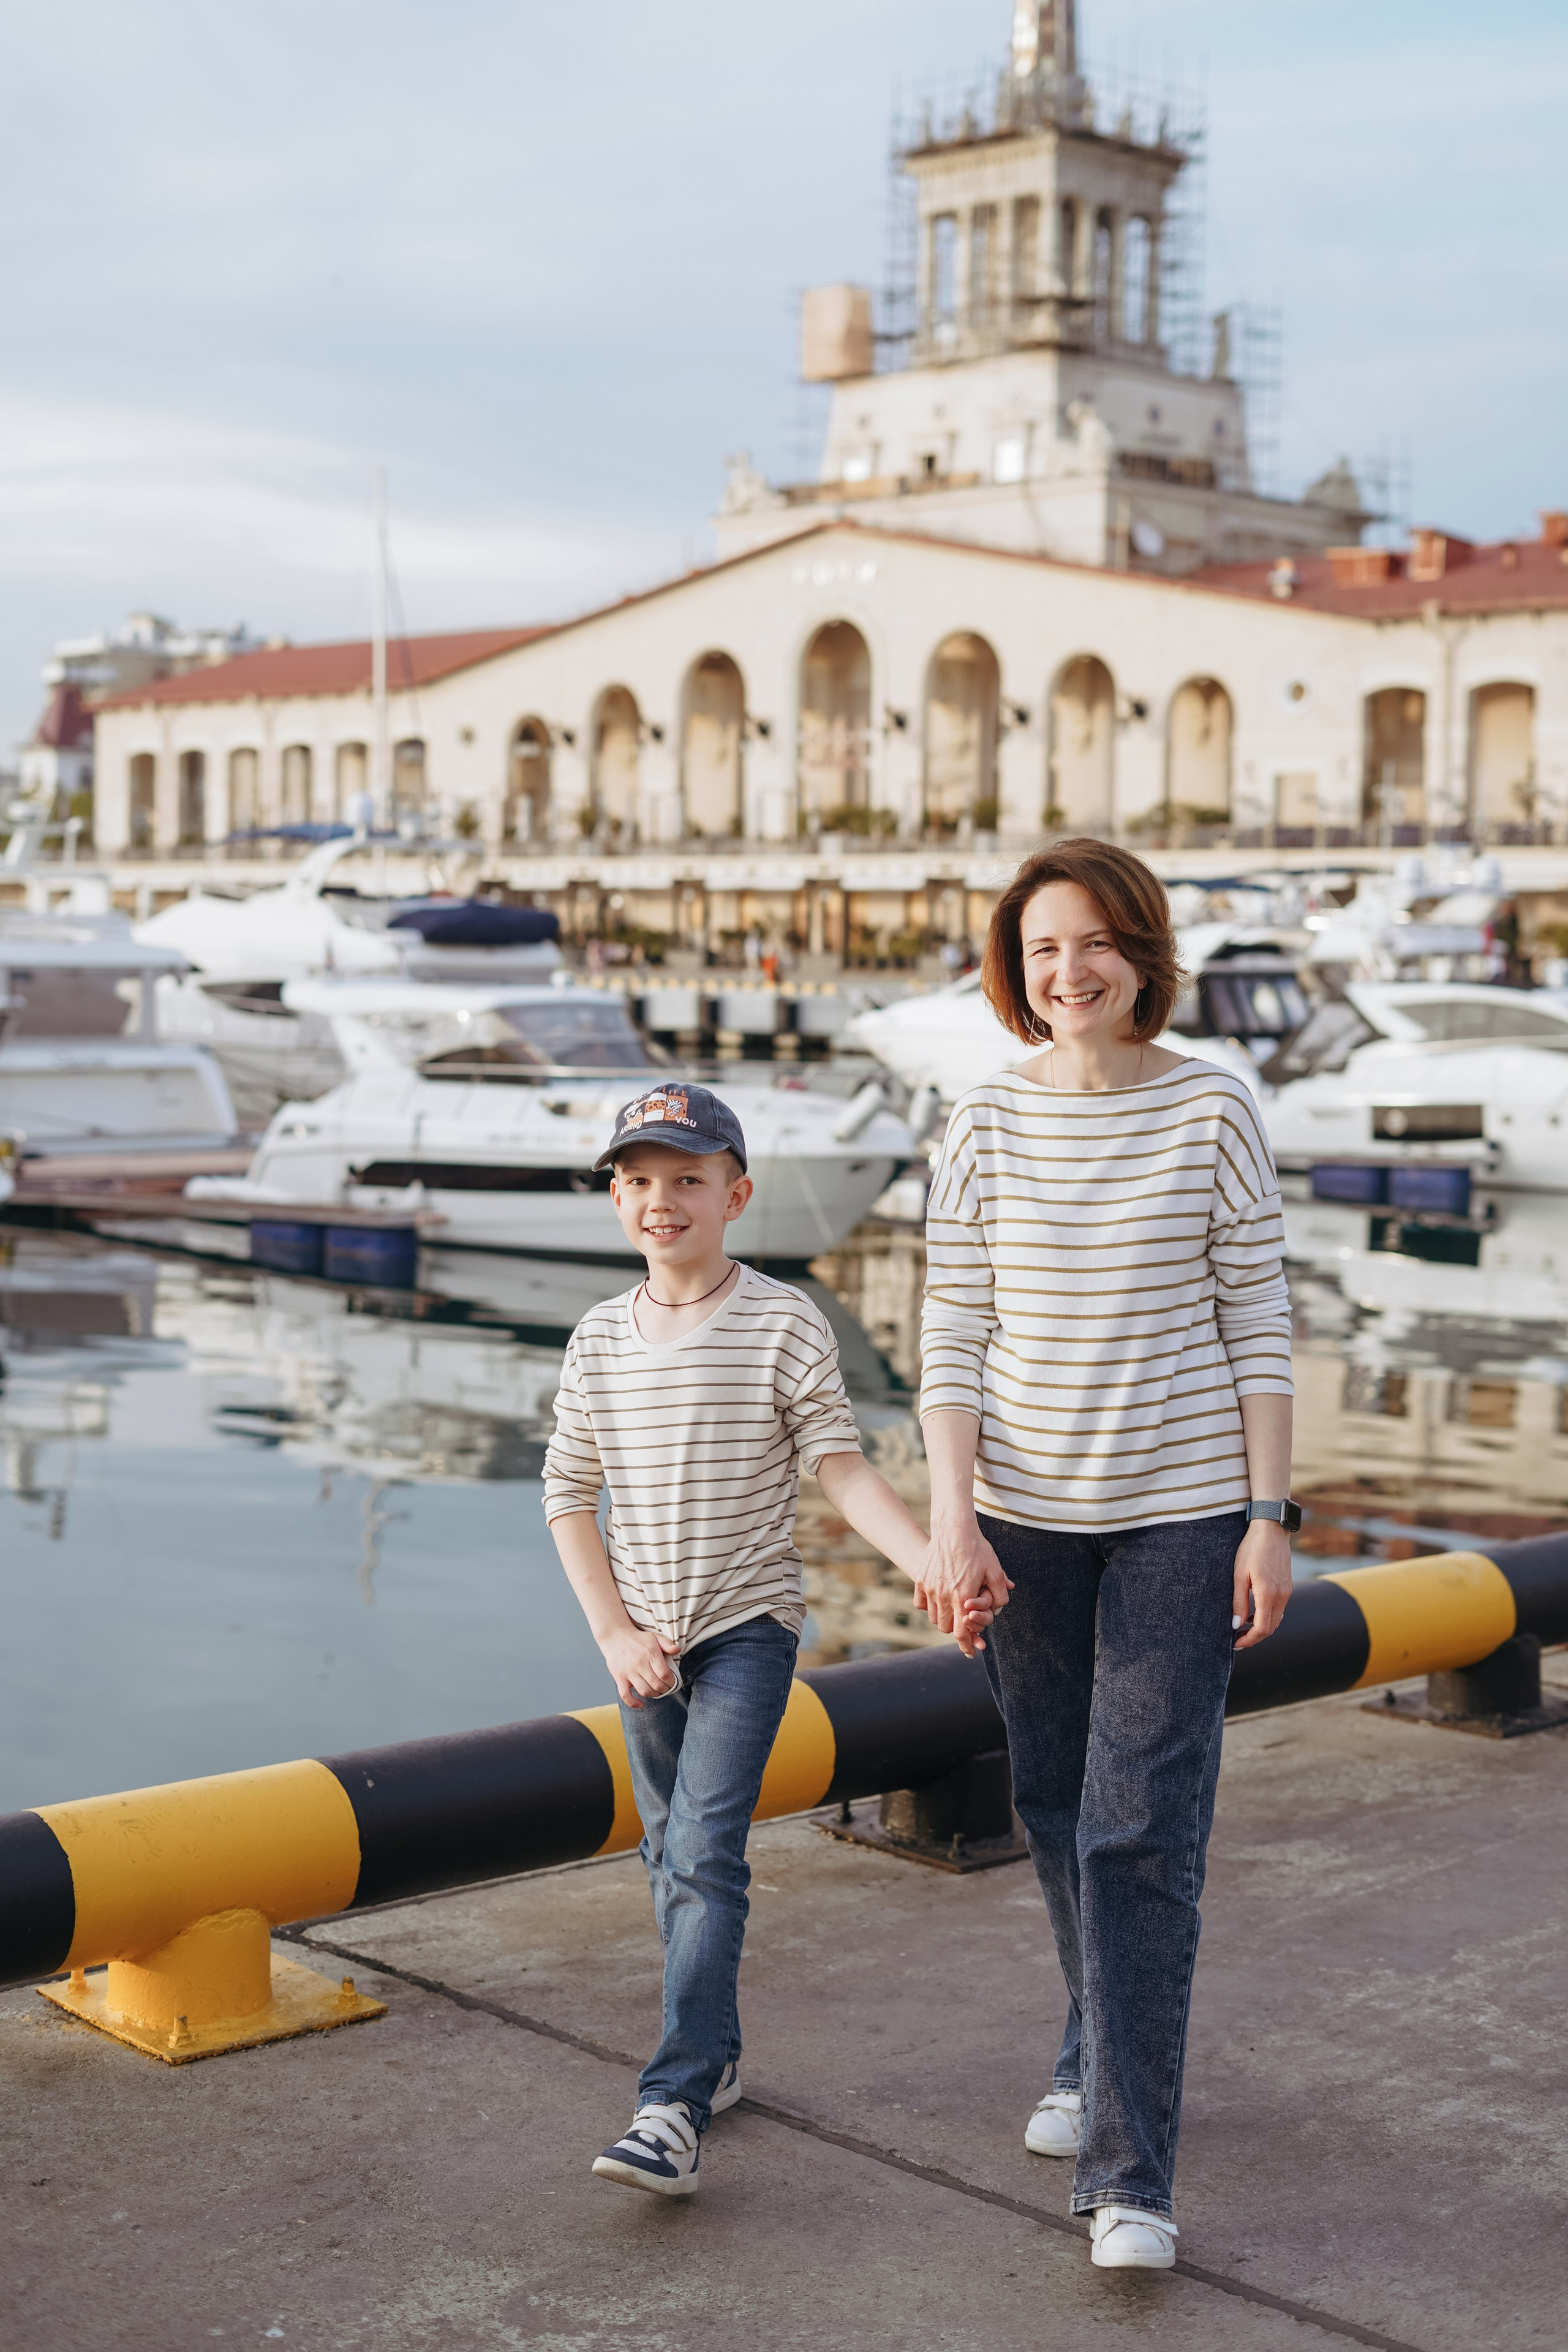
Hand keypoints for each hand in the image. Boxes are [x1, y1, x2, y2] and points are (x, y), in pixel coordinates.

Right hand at [601, 1625, 682, 1705]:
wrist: (615, 1636)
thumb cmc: (637, 1639)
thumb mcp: (654, 1637)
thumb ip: (667, 1643)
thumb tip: (677, 1650)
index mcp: (651, 1654)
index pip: (665, 1674)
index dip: (671, 1682)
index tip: (672, 1682)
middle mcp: (640, 1664)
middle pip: (657, 1685)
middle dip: (664, 1689)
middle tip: (665, 1687)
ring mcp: (629, 1672)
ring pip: (644, 1691)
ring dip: (653, 1695)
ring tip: (655, 1691)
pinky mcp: (619, 1678)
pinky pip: (625, 1695)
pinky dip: (633, 1703)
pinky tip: (641, 1704)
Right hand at [913, 1515, 1012, 1659]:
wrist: (954, 1529)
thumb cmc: (977, 1549)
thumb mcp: (995, 1570)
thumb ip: (1000, 1593)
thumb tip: (1000, 1608)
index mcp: (963, 1598)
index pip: (961, 1632)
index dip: (966, 1644)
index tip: (970, 1652)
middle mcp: (944, 1596)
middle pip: (946, 1628)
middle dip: (956, 1629)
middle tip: (964, 1623)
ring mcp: (930, 1588)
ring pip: (934, 1617)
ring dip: (944, 1618)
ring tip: (953, 1611)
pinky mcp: (920, 1580)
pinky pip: (921, 1603)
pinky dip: (929, 1607)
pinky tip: (939, 1601)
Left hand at [1232, 1520, 1291, 1649]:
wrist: (1272, 1530)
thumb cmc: (1252, 1549)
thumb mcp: (1239, 1575)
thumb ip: (1238, 1602)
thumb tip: (1236, 1625)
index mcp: (1268, 1594)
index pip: (1262, 1628)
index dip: (1249, 1640)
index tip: (1236, 1643)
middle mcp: (1282, 1596)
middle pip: (1271, 1628)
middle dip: (1254, 1637)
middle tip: (1237, 1639)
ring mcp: (1287, 1592)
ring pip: (1276, 1619)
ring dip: (1261, 1628)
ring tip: (1243, 1628)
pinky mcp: (1288, 1587)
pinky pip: (1279, 1609)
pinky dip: (1267, 1616)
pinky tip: (1254, 1614)